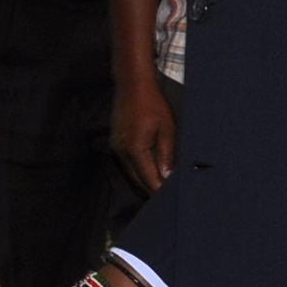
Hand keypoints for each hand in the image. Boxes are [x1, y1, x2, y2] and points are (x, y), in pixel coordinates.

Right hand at [110, 75, 175, 194]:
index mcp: (135, 148)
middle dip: (152, 189)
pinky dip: (139, 169)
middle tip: (168, 198)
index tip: (170, 201)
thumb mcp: (167, 130)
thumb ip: (167, 156)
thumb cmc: (152, 104)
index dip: (159, 191)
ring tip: (162, 187)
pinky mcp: (116, 142)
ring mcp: (116, 146)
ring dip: (145, 180)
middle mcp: (121, 150)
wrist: (132, 85)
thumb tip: (167, 177)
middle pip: (137, 179)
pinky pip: (127, 162)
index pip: (148, 178)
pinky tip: (151, 171)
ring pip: (131, 172)